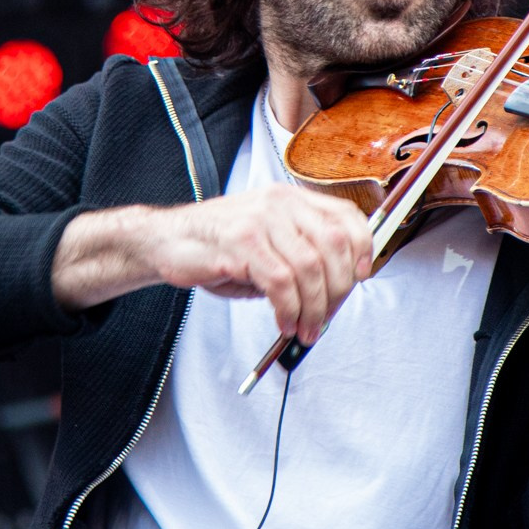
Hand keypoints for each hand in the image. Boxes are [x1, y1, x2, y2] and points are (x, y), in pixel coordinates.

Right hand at [53, 187, 372, 344]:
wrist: (166, 241)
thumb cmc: (218, 247)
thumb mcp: (268, 243)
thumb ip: (301, 258)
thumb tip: (334, 294)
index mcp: (291, 200)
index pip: (346, 216)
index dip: (363, 248)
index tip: (362, 277)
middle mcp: (280, 203)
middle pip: (334, 245)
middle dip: (339, 290)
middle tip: (327, 317)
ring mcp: (260, 220)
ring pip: (310, 267)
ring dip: (314, 308)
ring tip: (305, 329)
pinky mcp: (240, 242)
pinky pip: (280, 281)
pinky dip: (289, 309)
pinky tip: (284, 322)